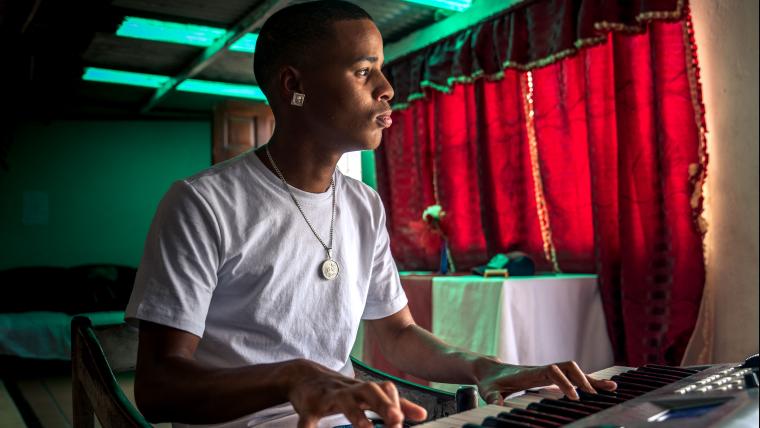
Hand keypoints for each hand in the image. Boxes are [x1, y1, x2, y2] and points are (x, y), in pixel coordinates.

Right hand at [287, 360, 426, 427]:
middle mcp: (348, 389)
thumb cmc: (342, 390)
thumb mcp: (367, 395)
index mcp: (363, 389)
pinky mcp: (309, 407)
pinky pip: (307, 418)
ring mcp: (328, 396)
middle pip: (368, 390)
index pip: (385, 390)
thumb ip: (394, 404)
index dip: (395, 403)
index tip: (403, 420)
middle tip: (396, 419)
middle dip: (383, 404)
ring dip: (355, 414)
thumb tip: (422, 414)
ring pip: (343, 401)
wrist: (304, 376)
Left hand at [474, 358, 616, 403]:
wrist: (490, 371)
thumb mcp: (488, 391)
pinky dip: (589, 382)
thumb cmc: (490, 382)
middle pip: (569, 367)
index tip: (574, 396)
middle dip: (583, 379)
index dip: (564, 382)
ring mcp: (548, 372)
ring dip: (591, 379)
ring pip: (575, 371)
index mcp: (530, 372)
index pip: (552, 371)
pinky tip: (603, 388)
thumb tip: (497, 407)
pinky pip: (573, 378)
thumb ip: (493, 398)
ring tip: (612, 388)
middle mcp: (543, 370)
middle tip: (594, 396)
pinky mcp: (551, 378)